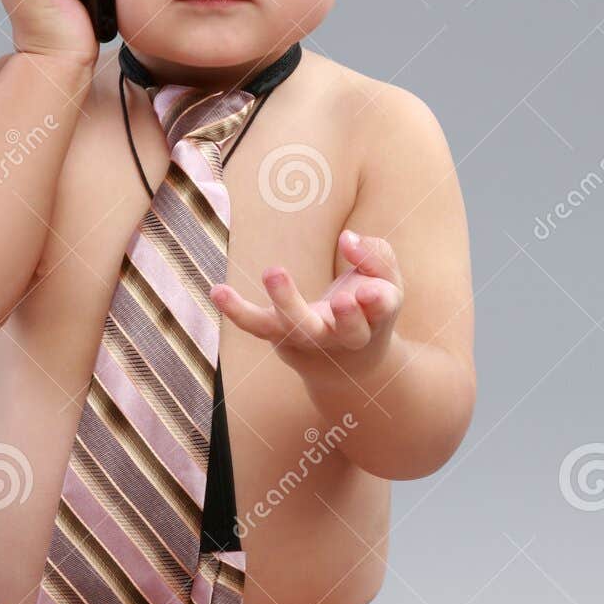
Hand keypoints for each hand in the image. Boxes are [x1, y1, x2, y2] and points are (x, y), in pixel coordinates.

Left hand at [210, 229, 403, 367]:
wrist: (343, 365)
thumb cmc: (368, 308)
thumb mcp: (386, 281)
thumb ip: (375, 255)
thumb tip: (347, 239)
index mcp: (376, 320)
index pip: (381, 309)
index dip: (377, 303)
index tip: (369, 292)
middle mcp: (345, 336)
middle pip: (346, 330)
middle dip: (346, 317)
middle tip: (341, 300)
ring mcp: (310, 338)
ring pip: (298, 327)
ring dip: (286, 302)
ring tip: (274, 271)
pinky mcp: (280, 335)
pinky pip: (257, 325)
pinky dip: (236, 311)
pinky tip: (217, 291)